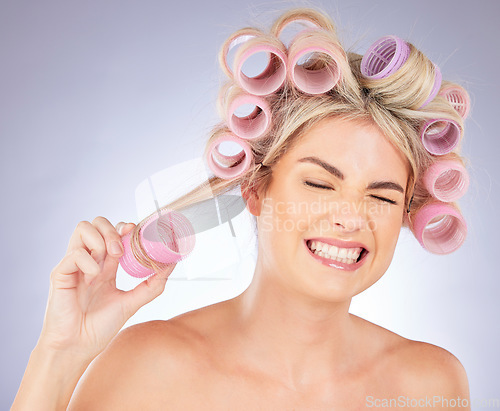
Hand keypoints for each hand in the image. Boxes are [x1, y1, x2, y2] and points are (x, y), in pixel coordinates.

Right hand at [37, 217, 174, 359]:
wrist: (78, 348)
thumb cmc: (100, 327)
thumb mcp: (132, 302)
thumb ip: (153, 285)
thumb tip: (172, 264)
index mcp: (106, 265)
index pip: (114, 232)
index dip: (125, 227)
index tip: (138, 233)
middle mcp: (90, 261)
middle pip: (97, 223)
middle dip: (113, 229)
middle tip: (120, 250)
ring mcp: (74, 265)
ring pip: (82, 228)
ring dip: (100, 239)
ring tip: (107, 260)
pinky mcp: (60, 273)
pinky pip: (74, 254)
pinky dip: (87, 262)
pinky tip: (92, 279)